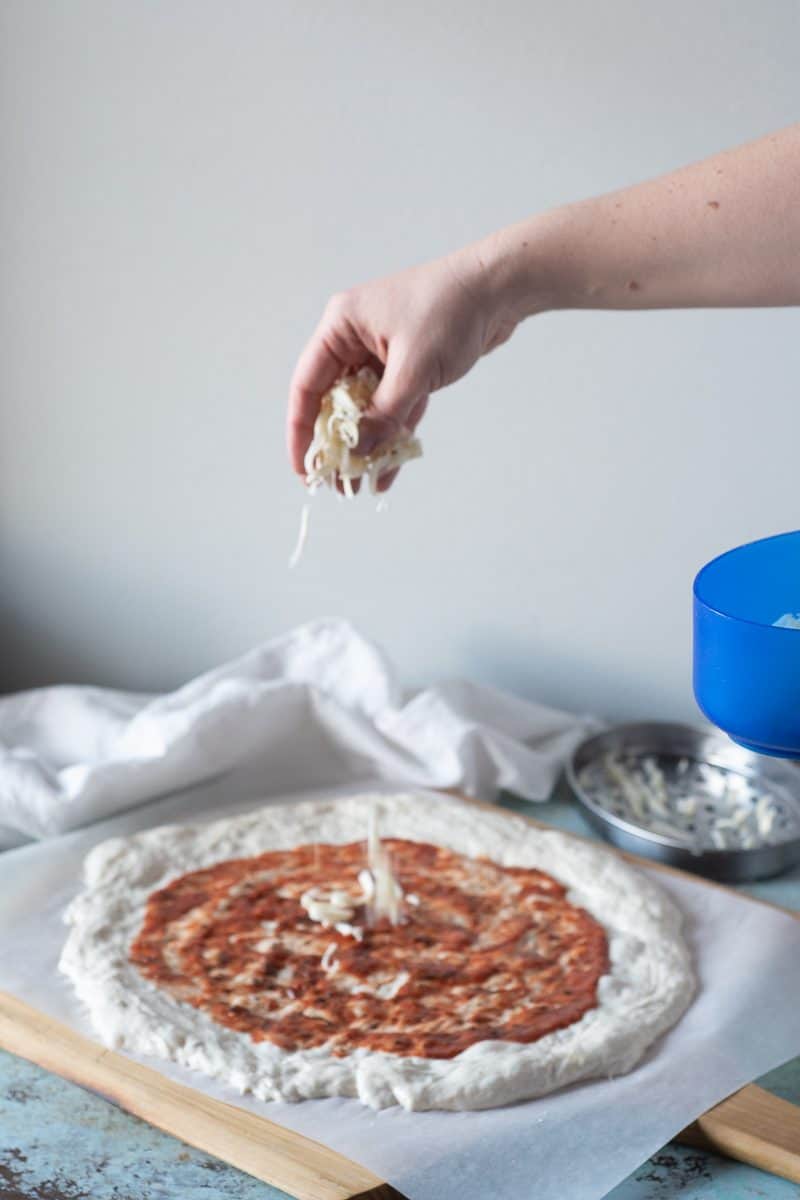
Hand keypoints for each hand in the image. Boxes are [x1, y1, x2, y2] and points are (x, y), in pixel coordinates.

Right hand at [287, 244, 518, 486]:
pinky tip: (387, 468)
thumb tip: (358, 450)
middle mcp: (356, 339)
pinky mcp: (409, 366)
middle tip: (335, 483)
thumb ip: (384, 413)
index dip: (301, 430)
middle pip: (334, 401)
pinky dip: (391, 435)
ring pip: (365, 409)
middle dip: (336, 445)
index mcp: (342, 327)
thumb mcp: (414, 368)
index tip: (304, 467)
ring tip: (358, 484)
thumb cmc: (452, 310)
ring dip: (364, 445)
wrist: (500, 289)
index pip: (307, 385)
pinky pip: (393, 408)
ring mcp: (383, 354)